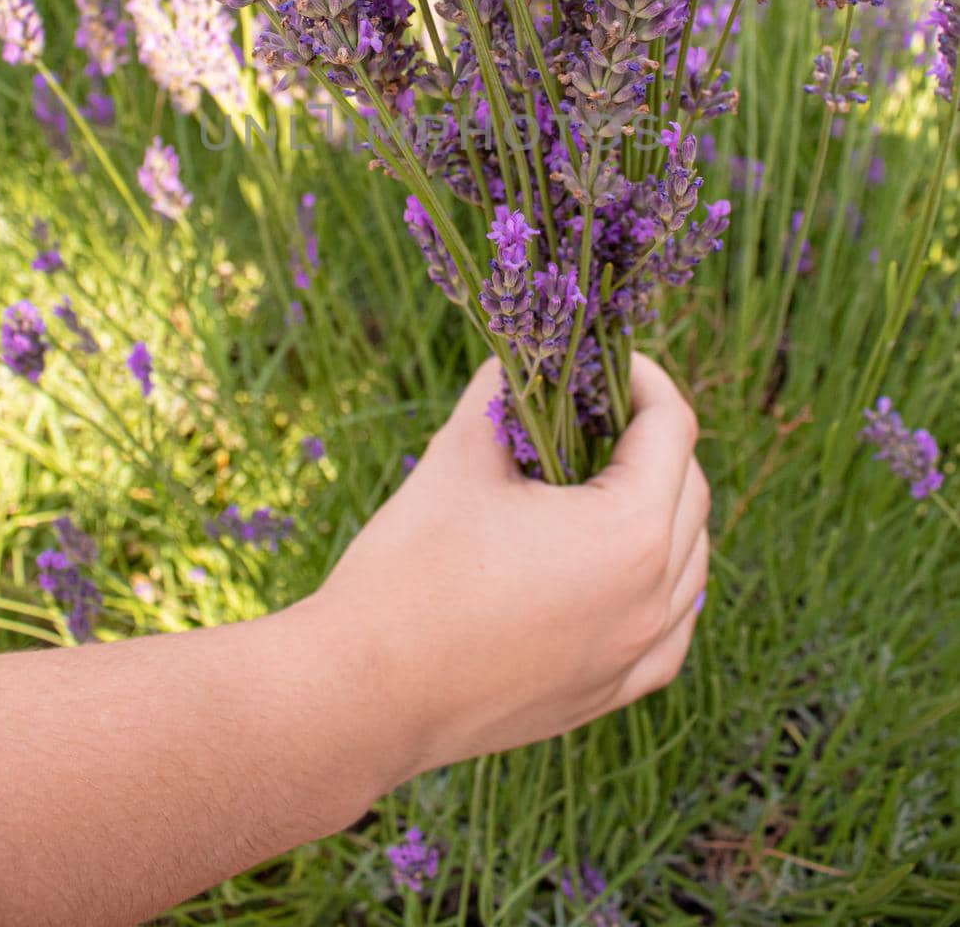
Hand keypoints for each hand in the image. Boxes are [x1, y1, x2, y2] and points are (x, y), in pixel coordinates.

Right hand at [314, 352, 708, 781]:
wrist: (364, 693)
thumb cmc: (409, 569)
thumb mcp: (458, 456)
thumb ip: (502, 394)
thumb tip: (520, 360)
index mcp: (627, 532)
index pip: (672, 428)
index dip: (644, 379)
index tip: (606, 363)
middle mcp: (652, 597)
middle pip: (689, 490)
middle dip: (652, 440)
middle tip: (596, 412)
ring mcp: (637, 654)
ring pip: (690, 561)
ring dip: (662, 509)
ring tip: (602, 480)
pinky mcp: (611, 693)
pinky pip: (670, 627)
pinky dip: (660, 583)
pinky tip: (620, 566)